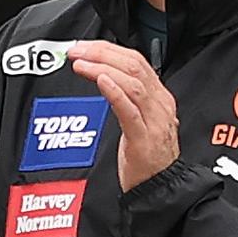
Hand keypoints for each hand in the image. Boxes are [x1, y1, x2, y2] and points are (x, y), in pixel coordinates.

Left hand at [67, 41, 178, 191]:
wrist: (160, 189)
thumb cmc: (147, 158)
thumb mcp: (141, 120)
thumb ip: (128, 98)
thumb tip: (105, 76)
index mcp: (160, 97)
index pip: (136, 61)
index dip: (109, 49)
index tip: (84, 47)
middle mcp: (160, 104)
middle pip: (134, 66)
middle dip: (102, 53)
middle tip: (77, 51)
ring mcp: (154, 121)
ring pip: (133, 83)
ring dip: (104, 68)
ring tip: (81, 63)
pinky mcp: (143, 139)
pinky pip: (130, 110)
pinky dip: (115, 92)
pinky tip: (102, 81)